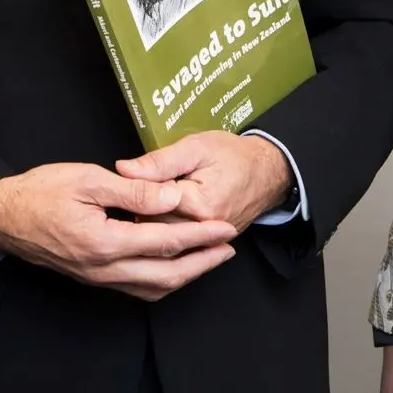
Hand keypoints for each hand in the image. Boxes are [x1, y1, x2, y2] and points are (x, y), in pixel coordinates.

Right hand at [0, 163, 237, 301]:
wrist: (0, 216)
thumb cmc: (40, 191)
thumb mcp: (88, 179)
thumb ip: (134, 192)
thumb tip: (174, 199)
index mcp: (105, 243)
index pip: (165, 242)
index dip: (201, 236)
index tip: (226, 228)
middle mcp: (104, 270)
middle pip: (166, 275)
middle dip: (202, 263)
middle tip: (228, 249)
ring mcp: (97, 278)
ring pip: (152, 288)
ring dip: (185, 275)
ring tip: (209, 259)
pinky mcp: (91, 278)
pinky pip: (135, 288)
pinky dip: (161, 280)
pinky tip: (172, 267)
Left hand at [114, 130, 293, 231]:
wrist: (269, 171)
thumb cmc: (234, 155)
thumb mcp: (195, 148)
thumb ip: (159, 161)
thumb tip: (124, 169)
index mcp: (198, 206)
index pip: (149, 206)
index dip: (135, 192)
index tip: (125, 180)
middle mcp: (203, 231)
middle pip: (154, 226)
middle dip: (141, 208)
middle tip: (135, 190)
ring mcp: (207, 241)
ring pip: (163, 237)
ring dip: (151, 220)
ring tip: (149, 201)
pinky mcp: (209, 245)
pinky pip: (177, 243)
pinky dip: (165, 229)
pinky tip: (160, 216)